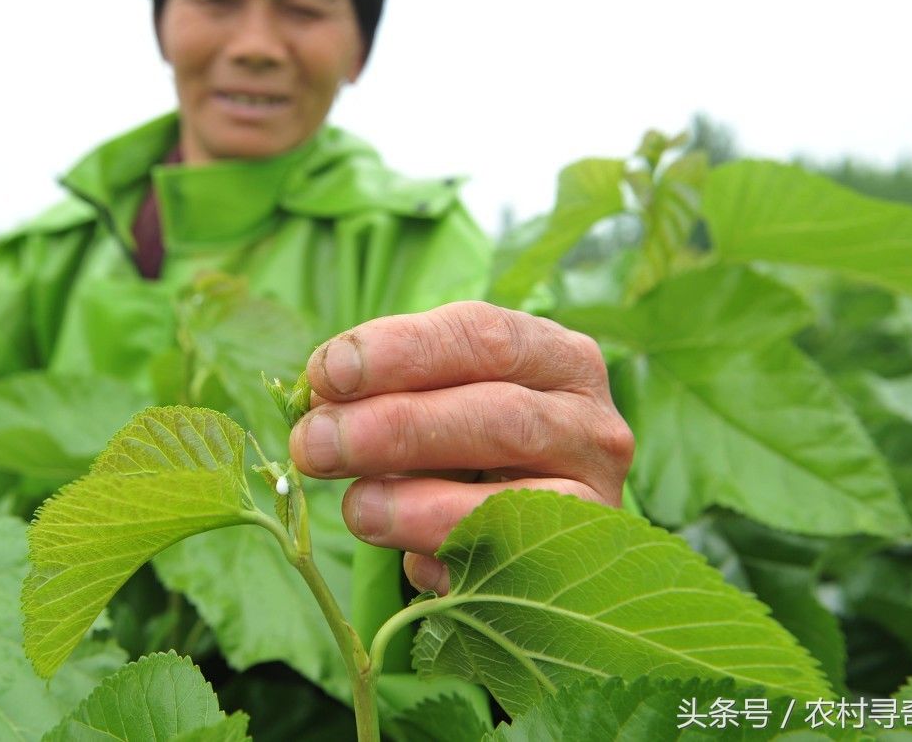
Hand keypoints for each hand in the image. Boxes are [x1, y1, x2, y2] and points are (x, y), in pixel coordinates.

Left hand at [289, 301, 633, 594]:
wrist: (534, 530)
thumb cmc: (471, 439)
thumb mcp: (439, 398)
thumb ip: (387, 391)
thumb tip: (317, 400)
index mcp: (557, 357)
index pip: (483, 337)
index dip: (400, 351)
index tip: (327, 372)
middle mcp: (591, 424)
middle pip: (500, 416)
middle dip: (397, 427)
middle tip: (316, 443)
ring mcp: (595, 501)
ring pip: (513, 501)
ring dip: (419, 505)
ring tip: (355, 508)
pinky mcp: (577, 572)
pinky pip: (511, 575)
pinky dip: (452, 568)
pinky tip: (410, 565)